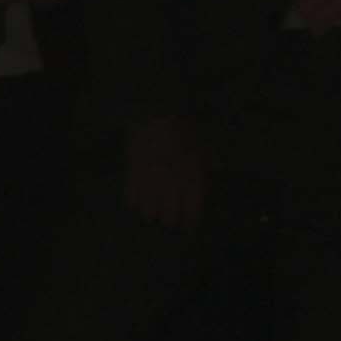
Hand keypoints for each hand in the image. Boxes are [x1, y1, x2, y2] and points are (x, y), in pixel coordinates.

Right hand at [124, 111, 209, 233]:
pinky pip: (131, 200)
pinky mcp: (132, 175)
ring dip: (152, 215)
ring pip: (149, 213)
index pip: (192, 212)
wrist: (157, 113)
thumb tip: (209, 185)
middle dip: (171, 222)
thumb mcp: (202, 148)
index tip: (189, 227)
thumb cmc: (183, 130)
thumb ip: (206, 169)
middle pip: (169, 219)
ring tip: (154, 212)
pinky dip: (135, 203)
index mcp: (193, 176)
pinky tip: (140, 200)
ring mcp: (151, 180)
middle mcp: (172, 183)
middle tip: (171, 219)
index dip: (191, 223)